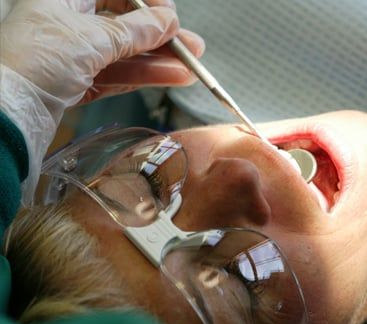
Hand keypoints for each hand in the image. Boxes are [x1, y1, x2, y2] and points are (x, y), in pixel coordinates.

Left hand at [1, 0, 204, 105]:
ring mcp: (73, 55)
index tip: (170, 15)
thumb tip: (167, 20)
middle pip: (124, 25)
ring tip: (189, 69)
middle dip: (160, 38)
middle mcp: (69, 23)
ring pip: (124, 54)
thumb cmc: (33, 62)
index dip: (146, 1)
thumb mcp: (91, 39)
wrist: (7, 112)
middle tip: (191, 47)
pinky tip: (169, 78)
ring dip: (158, 62)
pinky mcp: (78, 82)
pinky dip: (143, 78)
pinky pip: (117, 75)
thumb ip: (134, 31)